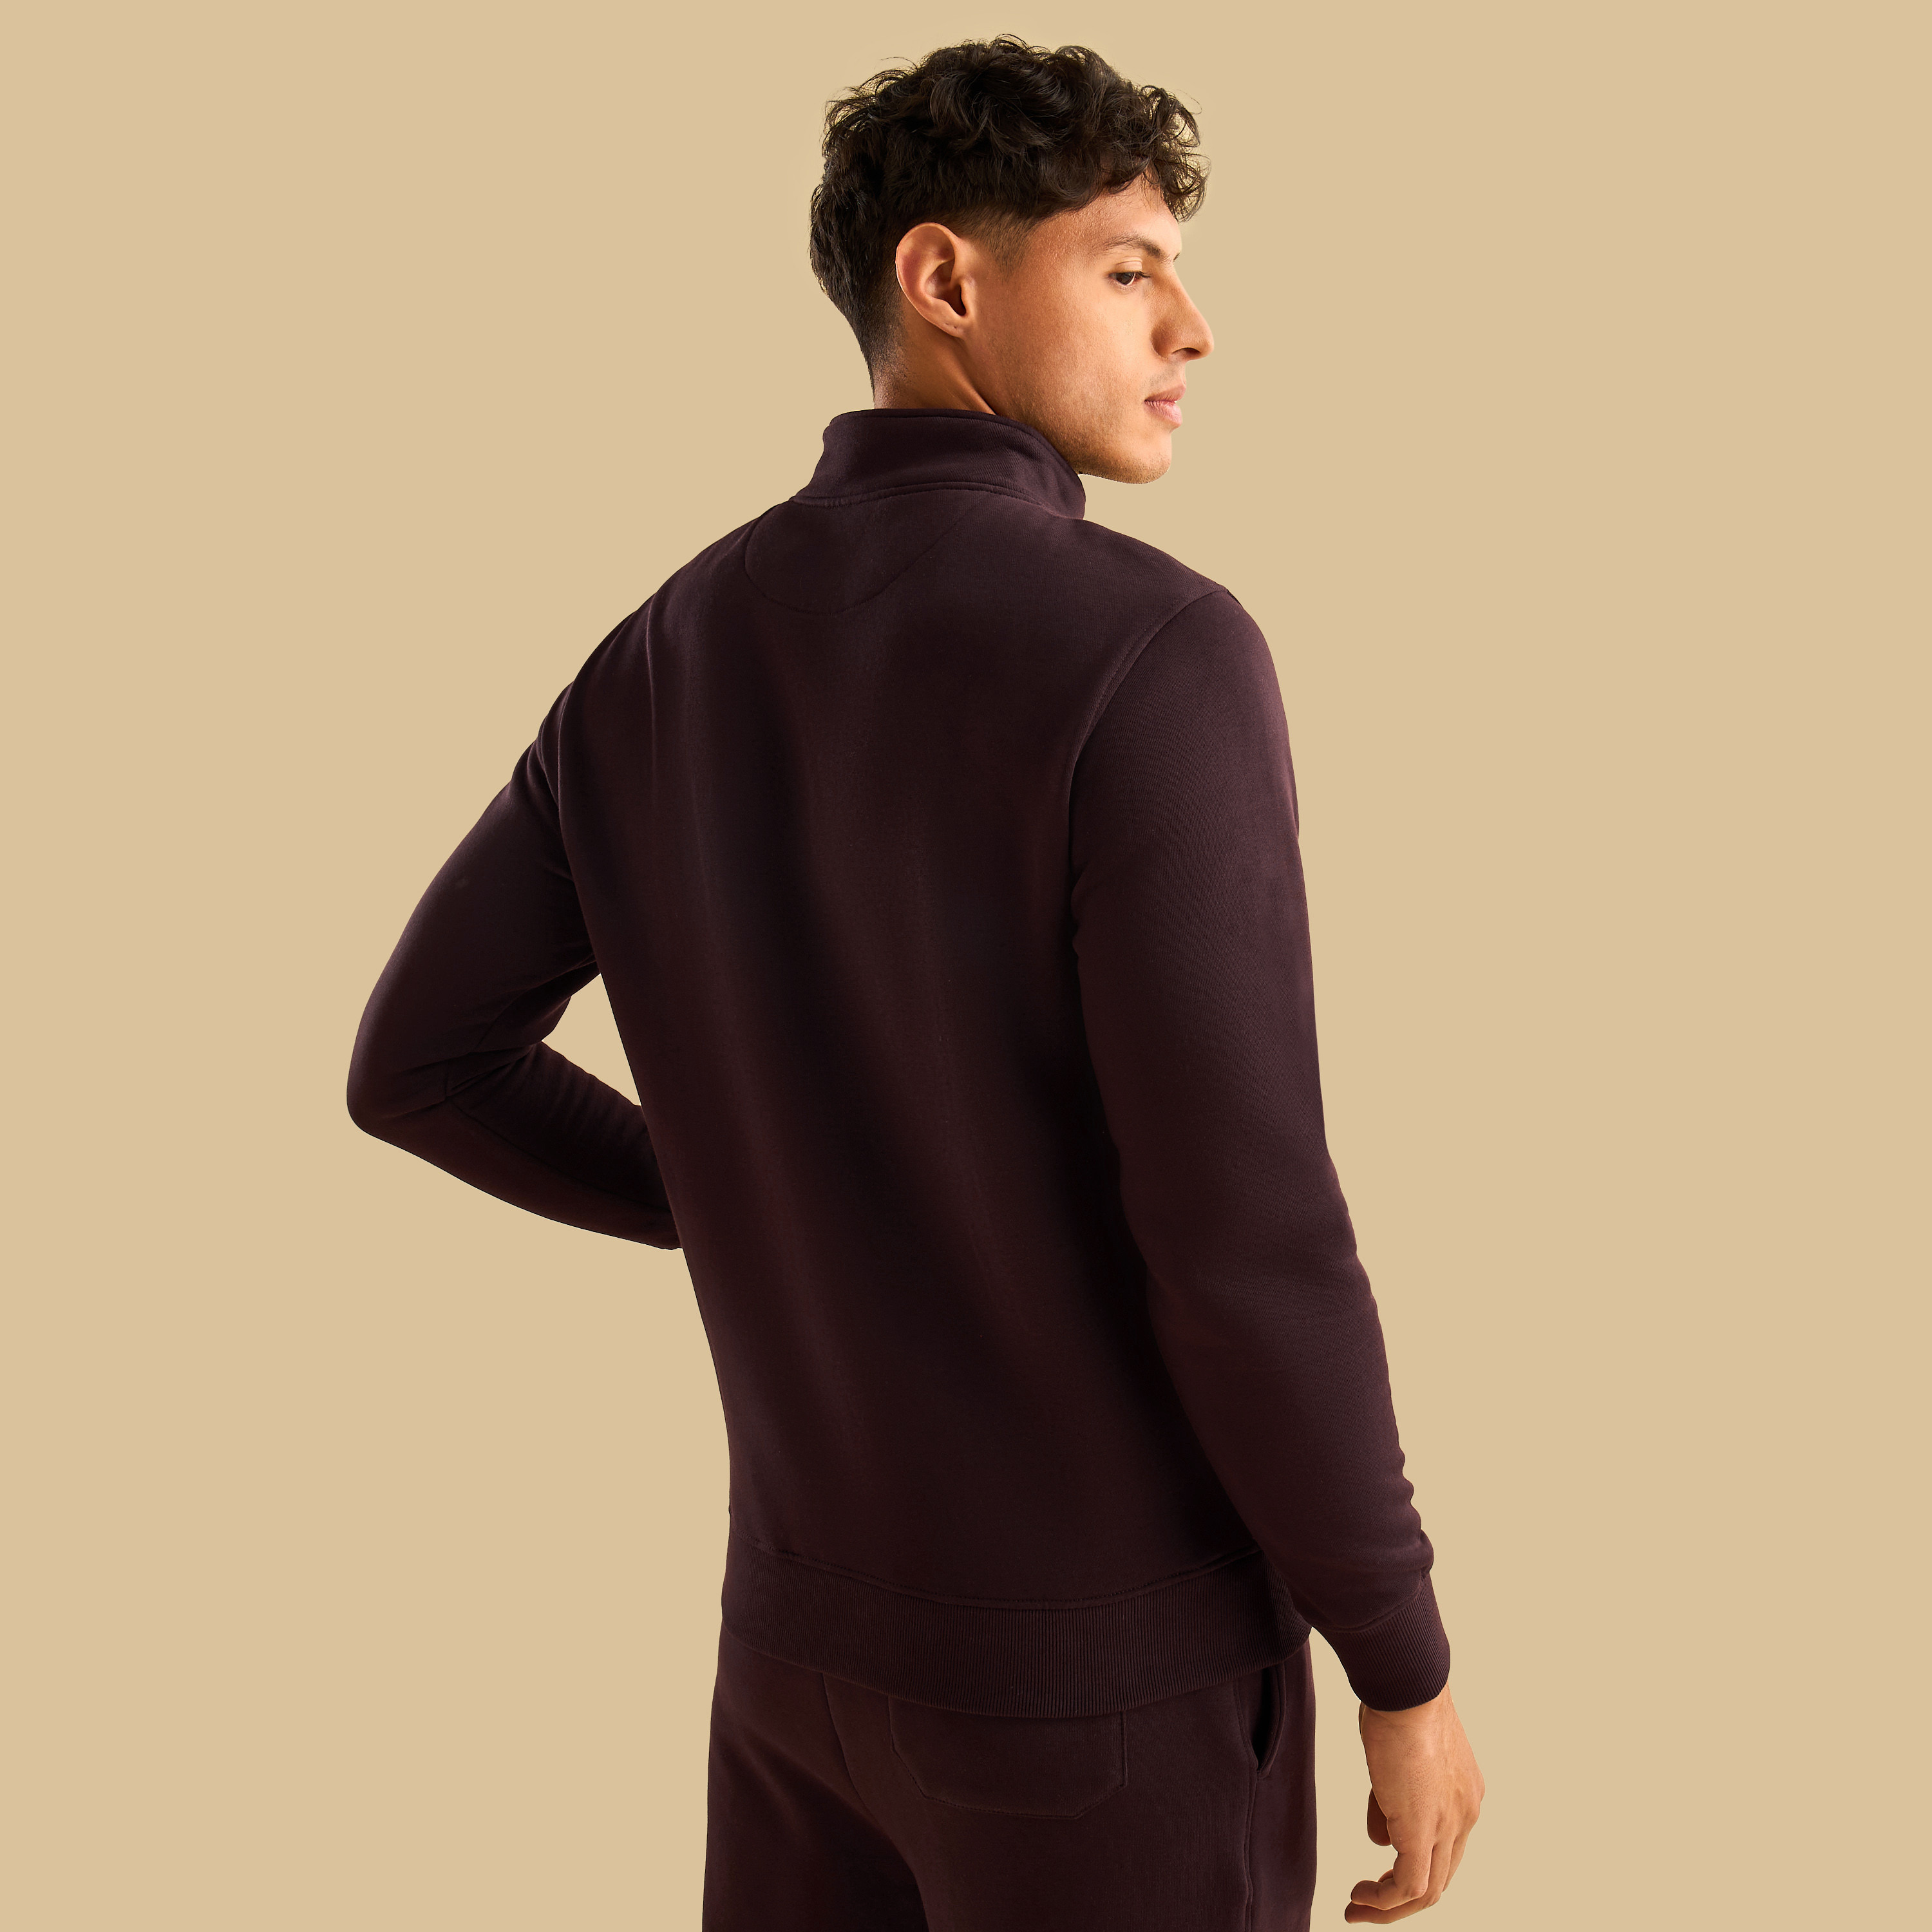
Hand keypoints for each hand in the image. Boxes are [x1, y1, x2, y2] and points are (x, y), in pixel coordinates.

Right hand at [1343, 1682, 1482, 1922]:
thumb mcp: (1394, 1760)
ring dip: (1390, 1908)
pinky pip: (1409, 1885)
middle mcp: (1464, 1817)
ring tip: (1357, 1909)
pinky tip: (1360, 1896)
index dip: (1413, 1864)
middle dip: (1402, 1898)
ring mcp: (1449, 1826)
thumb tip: (1381, 1840)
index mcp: (1463, 1796)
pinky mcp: (1424, 1830)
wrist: (1406, 1687)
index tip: (1380, 1871)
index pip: (1443, 1847)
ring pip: (1428, 1891)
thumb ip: (1390, 1803)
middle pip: (1440, 1877)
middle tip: (1367, 1904)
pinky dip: (1384, 1900)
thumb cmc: (1396, 1705)